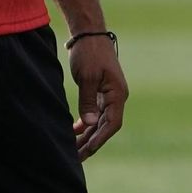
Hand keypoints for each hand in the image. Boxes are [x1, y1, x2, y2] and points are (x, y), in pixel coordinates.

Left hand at [69, 35, 127, 160]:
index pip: (112, 124)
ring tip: (73, 150)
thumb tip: (89, 125)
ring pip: (100, 122)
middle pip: (106, 126)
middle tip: (76, 158)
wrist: (89, 34)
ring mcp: (109, 95)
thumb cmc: (89, 53)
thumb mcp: (87, 77)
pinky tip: (74, 132)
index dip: (100, 139)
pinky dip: (86, 124)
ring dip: (88, 136)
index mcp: (117, 94)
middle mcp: (116, 97)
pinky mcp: (100, 92)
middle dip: (91, 143)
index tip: (87, 152)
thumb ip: (88, 102)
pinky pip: (95, 113)